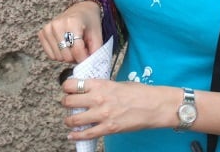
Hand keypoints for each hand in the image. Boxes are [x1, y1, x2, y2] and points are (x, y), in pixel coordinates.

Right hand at [38, 1, 102, 62]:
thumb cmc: (90, 23)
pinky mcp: (42, 33)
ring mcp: (48, 28)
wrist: (81, 10)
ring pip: (58, 57)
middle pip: (66, 56)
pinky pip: (50, 55)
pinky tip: (65, 46)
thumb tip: (87, 66)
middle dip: (76, 58)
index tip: (88, 57)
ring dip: (68, 57)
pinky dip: (59, 55)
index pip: (77, 50)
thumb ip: (95, 52)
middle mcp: (57, 24)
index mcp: (72, 22)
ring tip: (73, 47)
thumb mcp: (98, 35)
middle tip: (82, 50)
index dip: (84, 58)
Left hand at [61, 78, 179, 139]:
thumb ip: (100, 87)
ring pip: (74, 119)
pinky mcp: (109, 128)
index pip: (71, 84)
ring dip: (68, 120)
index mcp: (99, 84)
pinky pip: (87, 134)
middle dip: (65, 103)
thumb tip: (89, 90)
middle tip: (67, 105)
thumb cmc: (138, 92)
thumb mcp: (116, 83)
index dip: (66, 88)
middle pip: (69, 101)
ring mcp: (102, 114)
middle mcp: (97, 98)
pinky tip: (71, 136)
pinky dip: (76, 136)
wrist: (155, 105)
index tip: (67, 90)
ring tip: (69, 121)